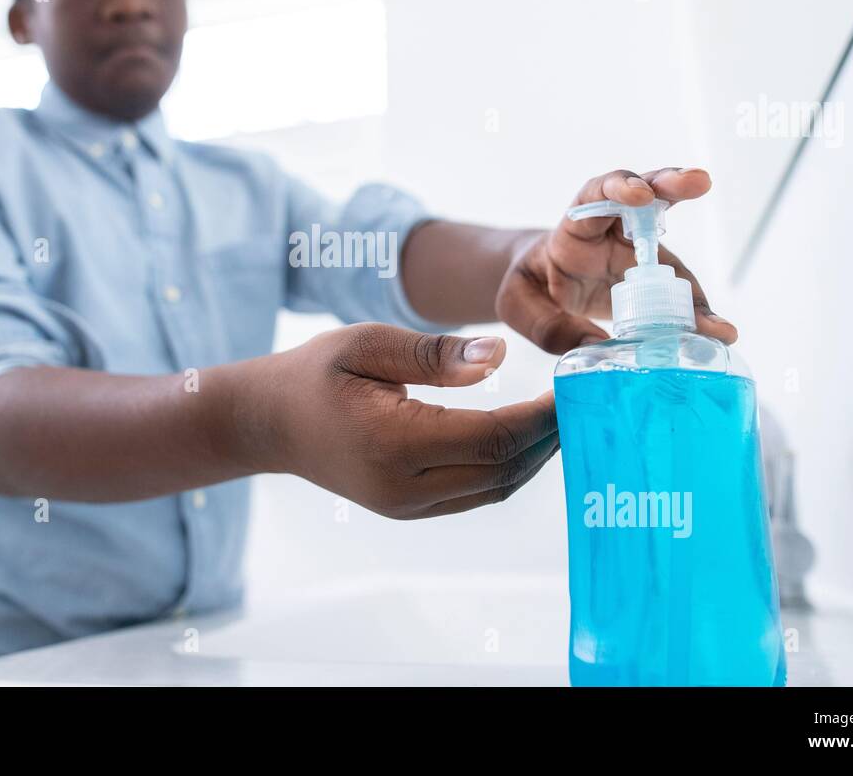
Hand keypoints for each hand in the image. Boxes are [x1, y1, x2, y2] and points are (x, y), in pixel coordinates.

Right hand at [236, 323, 556, 518]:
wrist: (270, 422)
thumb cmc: (316, 373)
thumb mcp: (367, 344)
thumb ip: (434, 354)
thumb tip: (498, 357)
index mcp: (393, 443)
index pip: (493, 437)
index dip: (543, 416)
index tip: (575, 385)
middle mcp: (404, 487)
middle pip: (504, 470)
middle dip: (550, 436)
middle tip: (582, 396)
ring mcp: (407, 506)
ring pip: (495, 488)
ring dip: (535, 455)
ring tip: (562, 413)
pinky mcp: (410, 509)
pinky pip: (476, 493)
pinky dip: (509, 466)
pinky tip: (526, 434)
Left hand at [494, 167, 736, 353]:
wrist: (542, 290)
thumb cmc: (529, 288)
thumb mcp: (519, 305)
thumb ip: (546, 322)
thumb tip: (595, 349)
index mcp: (574, 227)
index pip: (594, 195)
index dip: (617, 189)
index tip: (640, 194)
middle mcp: (612, 230)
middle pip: (645, 194)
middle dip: (671, 184)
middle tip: (698, 181)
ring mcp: (639, 250)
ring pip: (676, 246)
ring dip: (706, 264)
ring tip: (717, 251)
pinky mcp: (656, 275)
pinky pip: (680, 287)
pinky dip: (699, 308)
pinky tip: (719, 330)